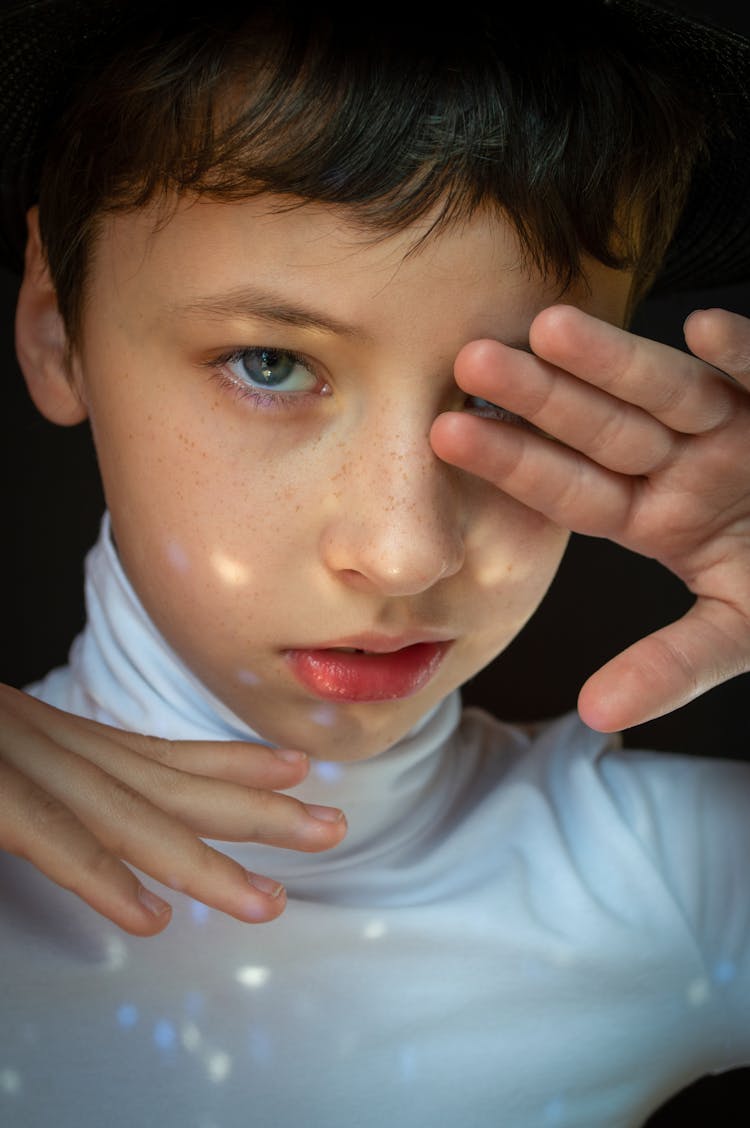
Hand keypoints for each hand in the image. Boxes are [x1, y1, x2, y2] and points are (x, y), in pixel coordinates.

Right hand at [0, 683, 345, 934]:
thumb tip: (76, 816)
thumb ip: (41, 789)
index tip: (297, 769)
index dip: (233, 764)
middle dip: (258, 811)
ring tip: (269, 902)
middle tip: (332, 828)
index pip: (160, 754)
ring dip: (206, 863)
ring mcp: (23, 765)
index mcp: (56, 736)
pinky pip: (54, 840)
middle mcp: (53, 742)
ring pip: (132, 817)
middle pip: (171, 785)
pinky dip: (105, 878)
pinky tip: (153, 917)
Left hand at [431, 306, 749, 731]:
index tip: (448, 436)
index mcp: (652, 517)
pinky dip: (742, 357)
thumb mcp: (738, 632)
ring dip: (614, 361)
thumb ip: (672, 666)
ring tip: (551, 328)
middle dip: (542, 397)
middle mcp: (680, 465)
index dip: (515, 463)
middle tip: (471, 360)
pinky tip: (704, 330)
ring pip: (666, 391)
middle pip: (601, 430)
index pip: (572, 490)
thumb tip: (594, 713)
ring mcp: (732, 428)